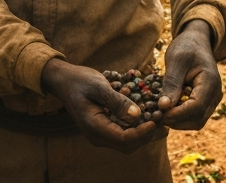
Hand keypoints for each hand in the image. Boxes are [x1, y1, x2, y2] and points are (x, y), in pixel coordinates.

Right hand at [41, 58, 166, 152]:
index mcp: (95, 127)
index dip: (143, 132)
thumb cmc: (79, 81)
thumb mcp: (99, 86)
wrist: (63, 80)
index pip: (124, 139)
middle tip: (162, 119)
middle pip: (128, 145)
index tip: (156, 119)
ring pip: (127, 141)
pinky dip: (137, 126)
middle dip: (147, 134)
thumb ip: (117, 101)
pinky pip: (123, 132)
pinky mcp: (104, 127)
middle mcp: (97, 135)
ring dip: (144, 131)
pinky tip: (148, 114)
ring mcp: (100, 133)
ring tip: (159, 117)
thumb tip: (138, 115)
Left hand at [155, 19, 221, 129]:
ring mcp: (212, 100)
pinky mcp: (205, 103)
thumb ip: (171, 83)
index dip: (177, 114)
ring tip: (159, 112)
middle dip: (176, 121)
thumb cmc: (186, 47)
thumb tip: (164, 107)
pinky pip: (194, 117)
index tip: (158, 113)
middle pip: (197, 119)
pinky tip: (166, 110)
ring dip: (177, 121)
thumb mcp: (176, 61)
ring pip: (196, 122)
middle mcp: (215, 95)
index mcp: (210, 83)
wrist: (196, 42)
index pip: (196, 107)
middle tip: (155, 115)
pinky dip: (180, 117)